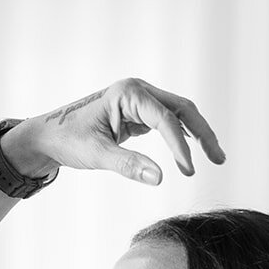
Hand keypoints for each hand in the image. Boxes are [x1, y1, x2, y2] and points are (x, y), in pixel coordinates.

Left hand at [7, 78, 224, 187]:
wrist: (49, 136)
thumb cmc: (68, 140)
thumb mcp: (97, 155)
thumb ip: (128, 165)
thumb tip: (159, 178)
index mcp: (128, 93)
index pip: (164, 118)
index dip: (180, 145)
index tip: (188, 170)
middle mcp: (137, 91)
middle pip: (180, 109)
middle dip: (201, 134)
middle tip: (218, 159)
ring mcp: (139, 101)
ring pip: (177, 114)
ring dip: (196, 135)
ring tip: (214, 157)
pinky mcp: (137, 114)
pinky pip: (166, 122)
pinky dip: (180, 137)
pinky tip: (188, 154)